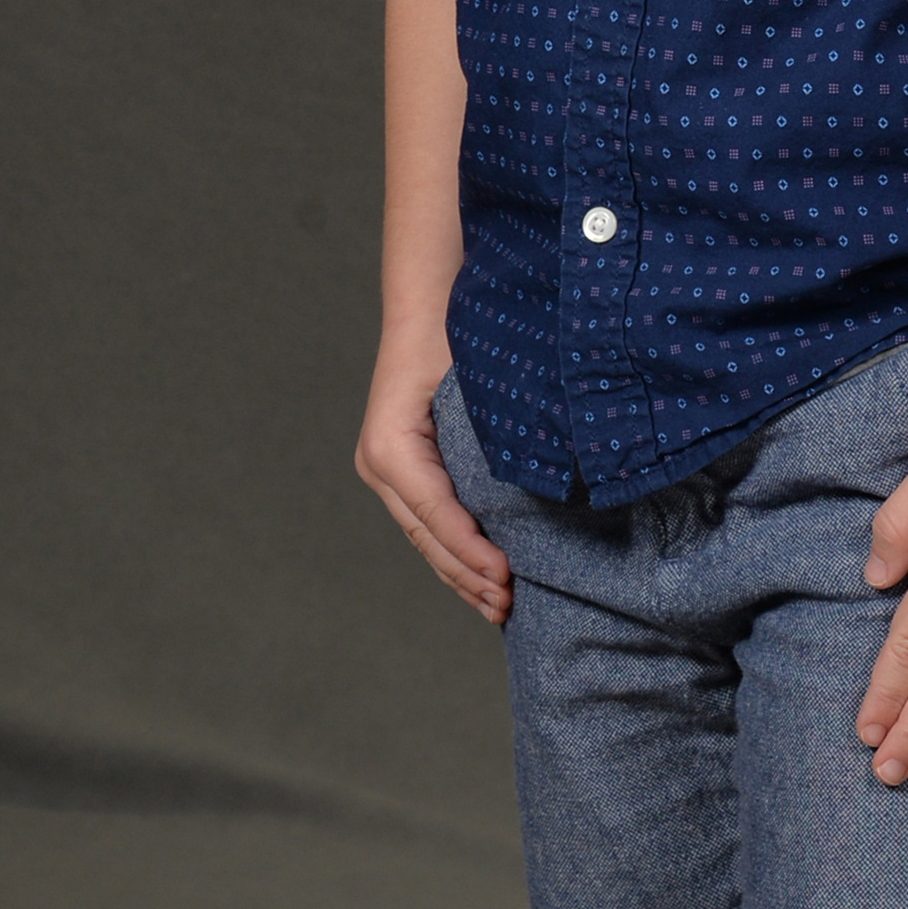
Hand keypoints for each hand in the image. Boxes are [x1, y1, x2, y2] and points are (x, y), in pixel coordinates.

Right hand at [354, 325, 511, 623]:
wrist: (429, 301)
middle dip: (467, 576)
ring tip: (497, 606)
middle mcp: (379, 463)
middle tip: (508, 607)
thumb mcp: (473, 384)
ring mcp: (385, 470)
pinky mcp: (400, 470)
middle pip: (426, 537)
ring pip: (425, 537)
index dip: (470, 552)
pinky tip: (479, 576)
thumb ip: (487, 439)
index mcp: (392, 446)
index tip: (506, 579)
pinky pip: (427, 521)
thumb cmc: (454, 335)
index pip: (436, 514)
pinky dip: (453, 551)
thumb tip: (528, 492)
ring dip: (460, 574)